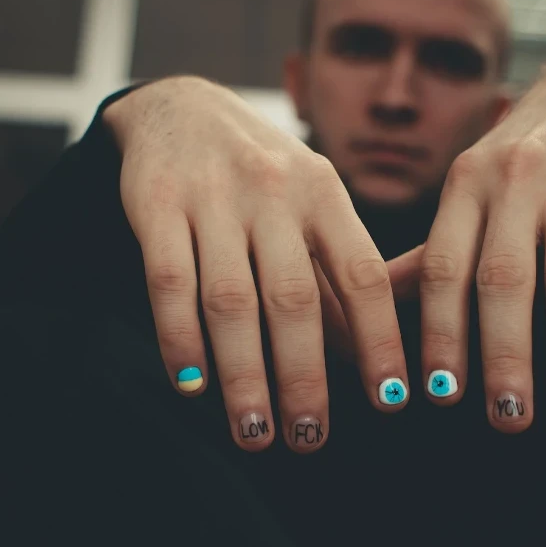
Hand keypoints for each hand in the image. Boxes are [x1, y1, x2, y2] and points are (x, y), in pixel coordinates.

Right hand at [104, 76, 408, 452]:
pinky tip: (191, 385)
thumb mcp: (311, 203)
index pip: (363, 274)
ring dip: (243, 374)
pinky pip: (168, 282)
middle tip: (309, 438)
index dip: (378, 339)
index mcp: (324, 193)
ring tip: (254, 432)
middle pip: (293, 298)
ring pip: (230, 300)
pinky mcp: (156, 204)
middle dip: (304, 377)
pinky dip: (180, 339)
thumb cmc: (262, 173)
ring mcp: (213, 197)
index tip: (389, 402)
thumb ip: (336, 271)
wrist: (182, 107)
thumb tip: (366, 355)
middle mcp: (274, 192)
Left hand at [418, 56, 545, 431]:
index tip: (439, 394)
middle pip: (503, 278)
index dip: (439, 333)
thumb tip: (370, 314)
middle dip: (504, 353)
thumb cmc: (518, 159)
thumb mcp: (467, 191)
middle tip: (508, 417)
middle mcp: (513, 179)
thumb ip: (428, 253)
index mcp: (464, 186)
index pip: (442, 267)